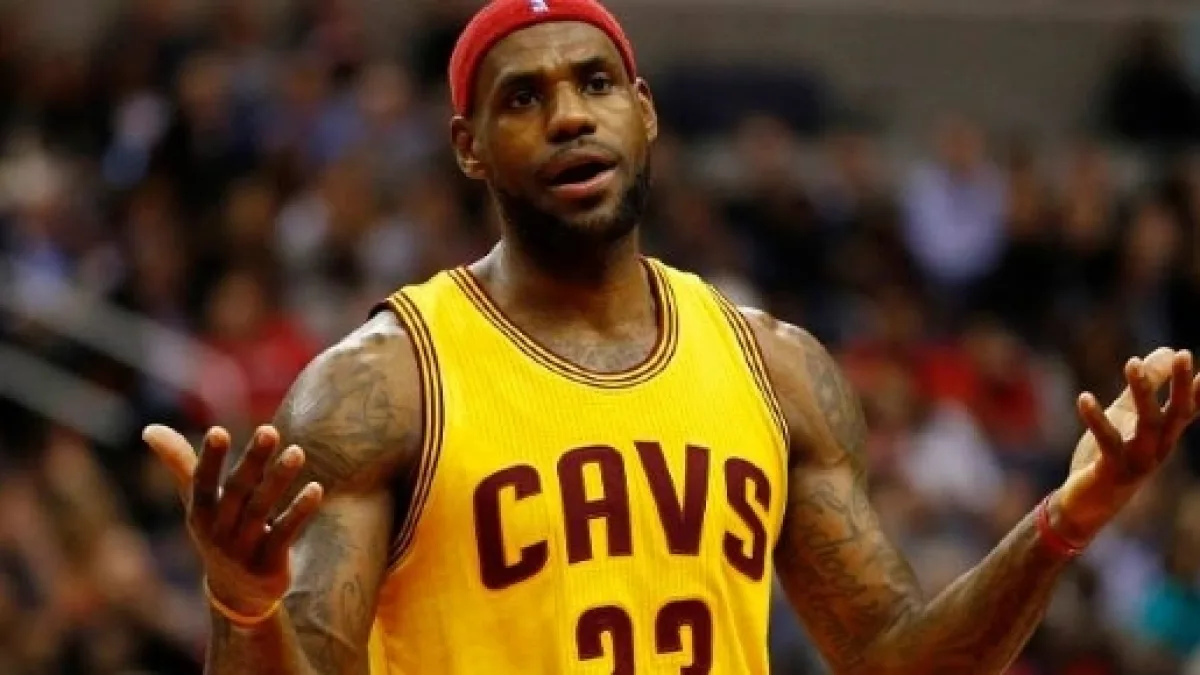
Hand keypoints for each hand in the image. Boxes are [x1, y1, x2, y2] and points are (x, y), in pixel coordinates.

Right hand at [143, 424, 323, 615]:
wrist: (237, 593)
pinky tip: (315, 489)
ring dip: (278, 479)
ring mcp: (243, 550)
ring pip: (261, 510)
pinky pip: (284, 534)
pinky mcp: (268, 564)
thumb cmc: (219, 531)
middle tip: (270, 430)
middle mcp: (218, 532)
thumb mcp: (199, 502)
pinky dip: (299, 512)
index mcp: (199, 514)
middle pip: (236, 492)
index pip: (201, 484)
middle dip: (252, 461)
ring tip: (297, 451)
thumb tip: (149, 429)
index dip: (209, 460)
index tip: (218, 431)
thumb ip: (180, 464)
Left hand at [1056, 348, 1199, 542]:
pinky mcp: (1113, 469)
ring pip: (1147, 423)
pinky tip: (1085, 397)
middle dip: (1180, 384)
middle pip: (1176, 413)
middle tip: (1183, 354)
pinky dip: (1096, 419)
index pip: (1187, 410)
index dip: (1197, 390)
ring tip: (1132, 361)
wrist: (1088, 502)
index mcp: (1163, 436)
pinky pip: (1107, 441)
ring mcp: (1138, 460)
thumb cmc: (1112, 456)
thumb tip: (1165, 351)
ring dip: (1142, 391)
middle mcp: (1158, 448)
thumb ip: (1143, 388)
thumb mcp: (1127, 417)